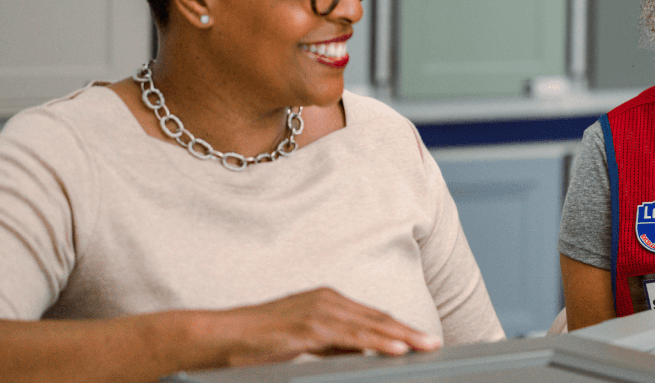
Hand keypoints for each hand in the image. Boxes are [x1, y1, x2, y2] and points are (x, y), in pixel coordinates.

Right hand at [207, 287, 441, 366]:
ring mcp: (317, 311)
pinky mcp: (308, 327)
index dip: (398, 327)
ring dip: (401, 336)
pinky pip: (351, 337)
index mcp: (325, 300)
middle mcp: (325, 300)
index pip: (370, 315)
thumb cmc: (256, 341)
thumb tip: (357, 354)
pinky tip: (396, 348)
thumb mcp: (301, 340)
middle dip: (408, 330)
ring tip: (425, 345)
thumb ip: (330, 344)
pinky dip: (377, 342)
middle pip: (376, 317)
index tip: (421, 338)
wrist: (220, 336)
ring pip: (369, 326)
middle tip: (434, 342)